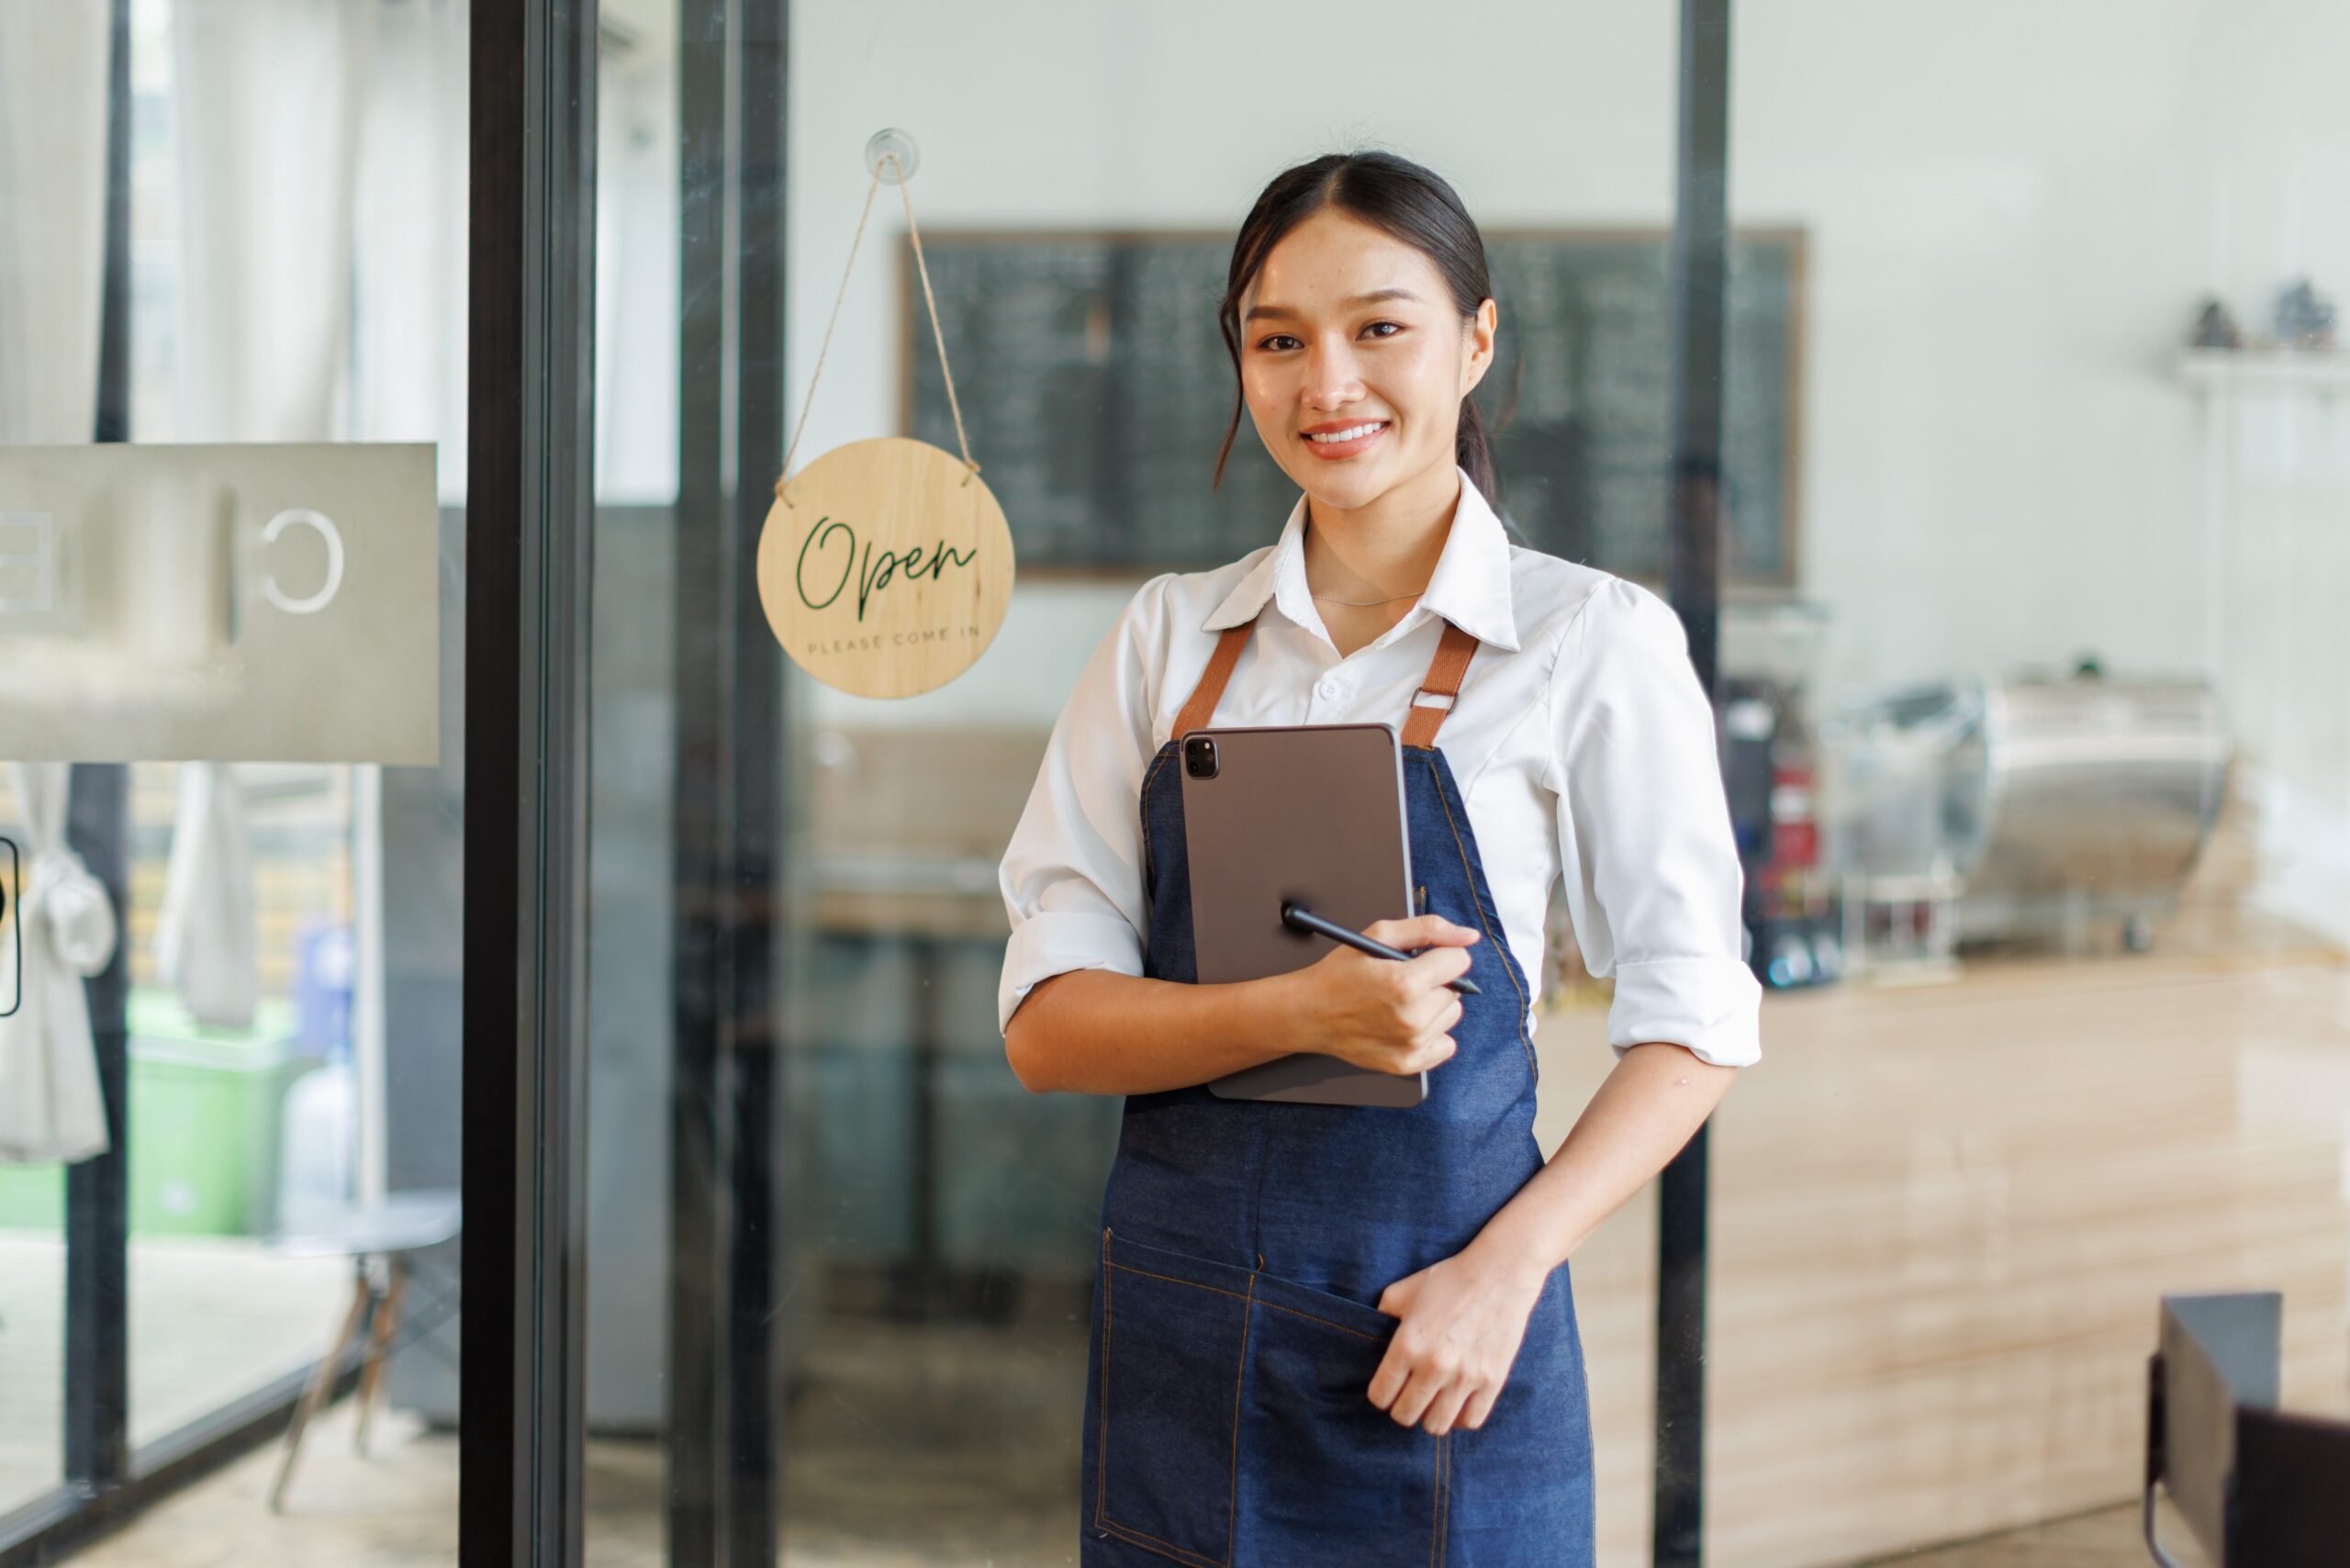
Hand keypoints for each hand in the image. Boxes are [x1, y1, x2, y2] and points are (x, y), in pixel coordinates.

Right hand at [1295, 913, 1477, 1077]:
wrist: (1309, 1013)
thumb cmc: (1340, 972)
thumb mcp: (1379, 934)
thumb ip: (1428, 929)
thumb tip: (1468, 936)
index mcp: (1404, 982)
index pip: (1459, 962)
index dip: (1441, 954)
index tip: (1424, 959)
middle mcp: (1412, 1017)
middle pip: (1456, 990)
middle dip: (1436, 980)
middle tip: (1404, 981)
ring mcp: (1411, 1044)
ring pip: (1452, 1015)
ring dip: (1434, 1006)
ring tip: (1403, 1002)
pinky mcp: (1408, 1064)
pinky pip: (1447, 1045)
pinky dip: (1433, 1033)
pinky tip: (1407, 1024)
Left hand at [1367, 1244, 1548, 1434]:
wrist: (1499, 1274)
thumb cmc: (1449, 1280)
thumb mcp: (1404, 1291)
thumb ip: (1383, 1315)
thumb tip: (1372, 1333)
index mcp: (1407, 1344)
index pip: (1380, 1395)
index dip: (1380, 1394)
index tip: (1386, 1389)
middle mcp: (1434, 1366)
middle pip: (1405, 1415)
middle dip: (1401, 1408)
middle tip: (1408, 1395)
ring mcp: (1465, 1377)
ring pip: (1436, 1425)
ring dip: (1430, 1416)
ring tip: (1432, 1402)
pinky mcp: (1492, 1382)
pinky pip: (1471, 1421)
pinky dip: (1460, 1417)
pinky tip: (1457, 1403)